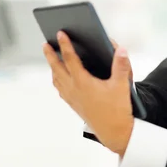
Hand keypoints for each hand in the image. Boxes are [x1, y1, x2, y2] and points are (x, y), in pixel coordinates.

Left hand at [43, 31, 133, 156]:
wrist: (114, 132)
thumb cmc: (117, 109)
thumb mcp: (121, 85)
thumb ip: (121, 65)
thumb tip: (120, 49)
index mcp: (82, 83)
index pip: (70, 59)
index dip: (65, 45)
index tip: (60, 34)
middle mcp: (73, 90)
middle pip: (56, 68)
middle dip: (50, 55)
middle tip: (45, 43)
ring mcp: (71, 98)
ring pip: (56, 79)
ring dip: (53, 67)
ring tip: (52, 58)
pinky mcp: (73, 104)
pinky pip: (60, 88)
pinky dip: (57, 79)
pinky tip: (60, 77)